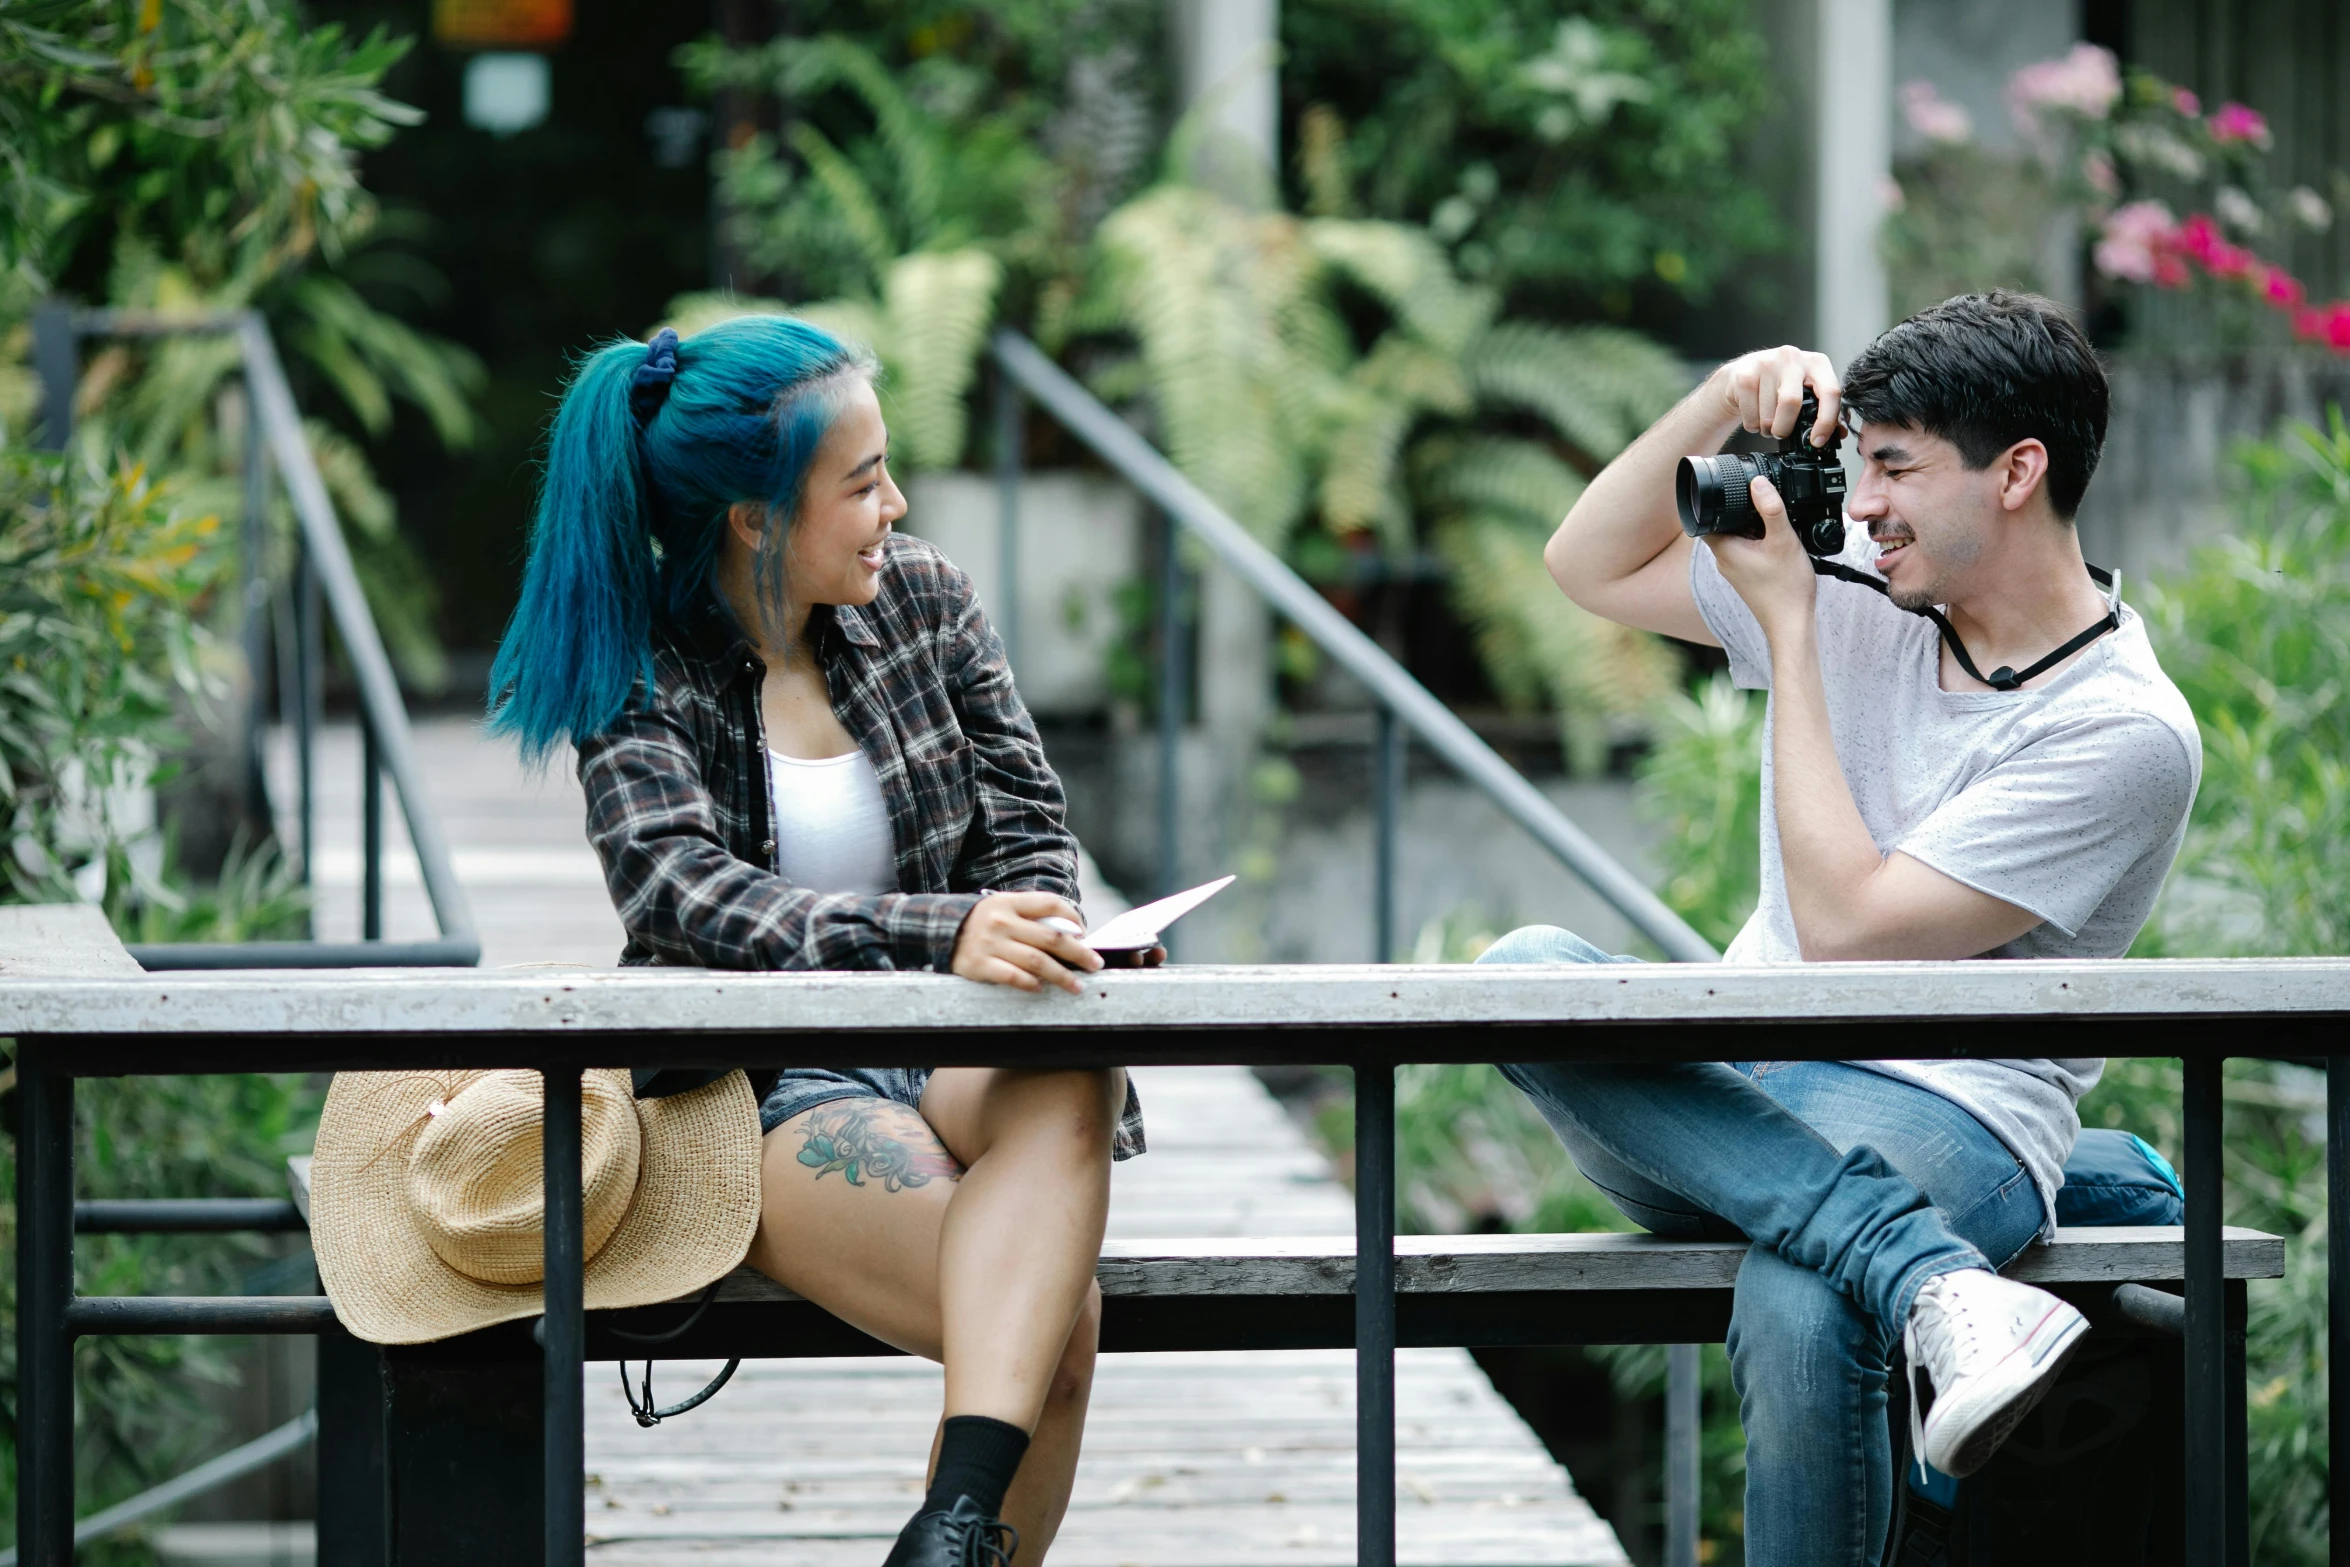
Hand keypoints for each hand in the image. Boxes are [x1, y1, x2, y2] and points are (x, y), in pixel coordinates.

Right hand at [951, 891, 1104, 993]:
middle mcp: (1002, 921)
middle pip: (1051, 938)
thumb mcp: (1001, 908)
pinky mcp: (979, 965)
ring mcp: (990, 944)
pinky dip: (1031, 984)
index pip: (1050, 904)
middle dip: (1079, 953)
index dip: (1073, 918)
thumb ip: (1030, 916)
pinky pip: (1013, 977)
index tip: (1085, 934)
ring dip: (1062, 976)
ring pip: (1037, 962)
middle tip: (1095, 965)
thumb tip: (1070, 934)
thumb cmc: (980, 922)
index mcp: (1009, 902)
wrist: (936, 931)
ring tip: (1077, 986)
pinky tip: (1042, 989)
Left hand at [1702, 476, 1817, 642]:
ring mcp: (1734, 570)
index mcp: (1724, 549)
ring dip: (1754, 527)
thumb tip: (1758, 483)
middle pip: (1725, 523)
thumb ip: (1771, 509)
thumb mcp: (1783, 541)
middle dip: (1743, 511)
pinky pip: (1748, 550)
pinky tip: (1778, 545)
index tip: (1737, 490)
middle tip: (1765, 508)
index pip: (1707, 515)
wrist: (1791, 623)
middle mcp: (1724, 560)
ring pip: (1739, 537)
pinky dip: (1761, 542)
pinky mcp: (1747, 576)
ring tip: (1775, 529)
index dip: (1719, 499)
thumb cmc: (1785, 588)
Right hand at [1714, 345, 1842, 446]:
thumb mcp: (1805, 391)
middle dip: (1785, 428)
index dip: (1826, 421)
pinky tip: (1754, 415)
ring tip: (1766, 422)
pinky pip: (1750, 415)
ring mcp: (1766, 363)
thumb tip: (1839, 433)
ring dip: (1767, 428)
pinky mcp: (1744, 375)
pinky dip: (1752, 425)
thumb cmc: (1778, 385)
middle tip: (1781, 433)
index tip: (1817, 440)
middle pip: (1792, 402)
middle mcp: (1793, 358)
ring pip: (1769, 414)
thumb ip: (1822, 410)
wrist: (1740, 375)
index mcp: (1816, 363)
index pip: (1830, 392)